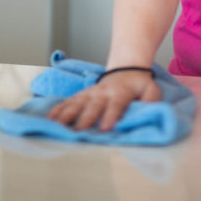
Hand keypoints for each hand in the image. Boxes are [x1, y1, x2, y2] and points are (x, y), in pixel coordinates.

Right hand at [46, 70, 161, 131]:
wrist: (125, 69)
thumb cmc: (138, 85)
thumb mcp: (151, 89)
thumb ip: (151, 100)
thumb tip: (149, 113)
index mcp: (120, 92)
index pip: (116, 105)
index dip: (111, 116)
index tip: (106, 129)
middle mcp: (102, 93)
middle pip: (92, 106)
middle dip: (85, 119)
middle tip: (78, 132)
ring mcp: (89, 94)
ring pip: (76, 104)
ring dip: (66, 115)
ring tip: (57, 127)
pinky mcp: (81, 95)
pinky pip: (67, 103)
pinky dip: (57, 111)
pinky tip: (49, 120)